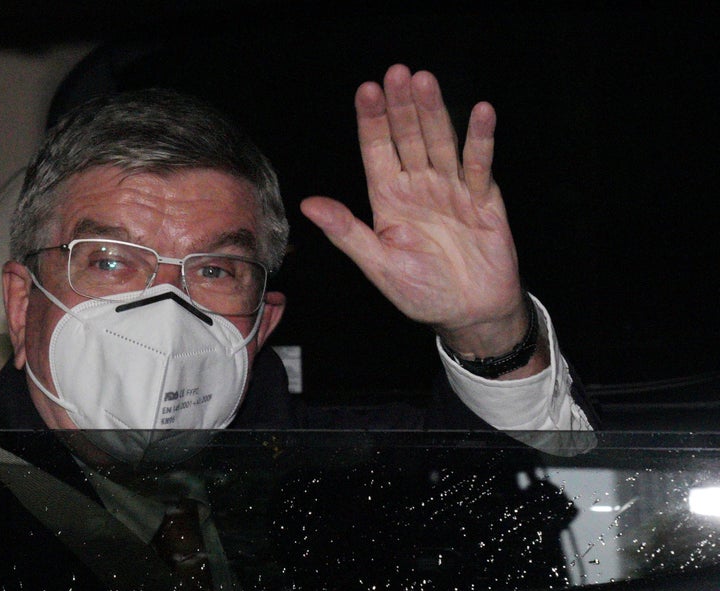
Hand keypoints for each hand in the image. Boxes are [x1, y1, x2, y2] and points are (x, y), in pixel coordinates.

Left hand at [301, 65, 534, 363]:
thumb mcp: (378, 264)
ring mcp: (451, 189)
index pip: (377, 151)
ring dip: (433, 113)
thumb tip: (309, 205)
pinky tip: (479, 112)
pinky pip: (479, 165)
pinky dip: (480, 140)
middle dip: (401, 106)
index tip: (366, 91)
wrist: (468, 313)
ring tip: (424, 82)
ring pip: (440, 143)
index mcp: (388, 199)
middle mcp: (418, 186)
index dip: (372, 121)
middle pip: (408, 138)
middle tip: (396, 74)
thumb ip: (347, 232)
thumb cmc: (421, 292)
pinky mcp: (483, 198)